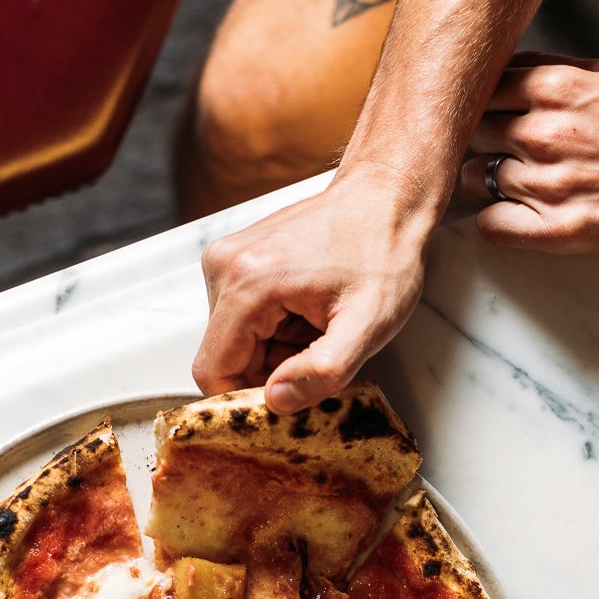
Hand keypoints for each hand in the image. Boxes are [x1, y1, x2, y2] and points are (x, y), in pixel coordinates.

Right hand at [192, 166, 434, 413]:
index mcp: (247, 283)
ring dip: (275, 351)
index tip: (289, 397)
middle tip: (319, 351)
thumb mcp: (369, 324)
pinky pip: (241, 319)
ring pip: (234, 341)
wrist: (386, 199)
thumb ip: (324, 371)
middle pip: (224, 357)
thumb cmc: (382, 252)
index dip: (247, 399)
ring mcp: (226, 260)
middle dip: (270, 371)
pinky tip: (308, 312)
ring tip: (318, 326)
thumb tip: (277, 399)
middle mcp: (224, 267)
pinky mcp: (235, 260)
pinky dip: (274, 330)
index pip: (212, 372)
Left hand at [460, 56, 598, 263]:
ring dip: (490, 180)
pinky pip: (491, 225)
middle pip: (471, 131)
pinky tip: (517, 215)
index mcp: (557, 88)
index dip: (479, 101)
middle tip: (502, 149)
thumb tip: (501, 69)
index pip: (480, 88)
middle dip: (481, 139)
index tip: (486, 113)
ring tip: (522, 182)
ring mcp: (550, 184)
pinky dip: (496, 220)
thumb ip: (553, 72)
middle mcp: (546, 133)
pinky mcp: (559, 230)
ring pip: (476, 177)